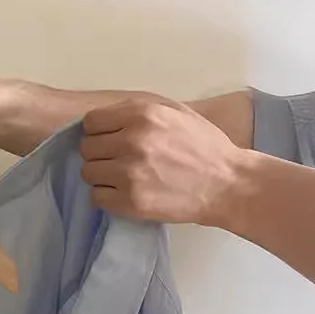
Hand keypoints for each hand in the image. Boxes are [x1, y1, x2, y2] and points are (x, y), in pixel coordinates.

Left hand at [80, 99, 244, 225]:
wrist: (227, 184)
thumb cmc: (204, 146)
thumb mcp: (175, 113)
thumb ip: (138, 111)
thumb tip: (104, 119)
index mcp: (143, 115)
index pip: (91, 122)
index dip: (99, 131)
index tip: (110, 139)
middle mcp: (132, 141)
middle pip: (87, 148)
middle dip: (100, 154)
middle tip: (120, 160)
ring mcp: (129, 173)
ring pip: (89, 173)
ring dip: (103, 176)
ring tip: (125, 177)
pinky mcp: (130, 202)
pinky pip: (97, 197)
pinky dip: (108, 196)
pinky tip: (127, 193)